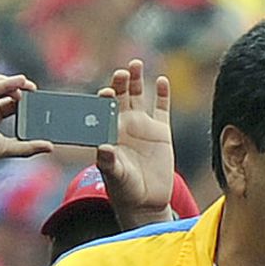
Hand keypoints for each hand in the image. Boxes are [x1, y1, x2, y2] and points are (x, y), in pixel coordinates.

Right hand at [0, 72, 52, 175]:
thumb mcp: (7, 148)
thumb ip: (28, 147)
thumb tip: (49, 146)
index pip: (8, 105)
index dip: (23, 102)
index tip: (39, 104)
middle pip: (2, 93)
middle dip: (20, 90)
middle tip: (36, 92)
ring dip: (12, 83)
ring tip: (29, 87)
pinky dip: (6, 82)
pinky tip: (21, 81)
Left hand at [95, 59, 174, 229]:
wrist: (146, 201)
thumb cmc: (125, 189)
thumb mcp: (115, 177)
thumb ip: (109, 162)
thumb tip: (104, 148)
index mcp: (108, 131)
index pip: (102, 109)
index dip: (103, 99)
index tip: (106, 94)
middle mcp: (123, 124)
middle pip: (120, 96)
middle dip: (119, 83)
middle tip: (121, 73)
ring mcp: (143, 126)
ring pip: (138, 96)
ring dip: (135, 80)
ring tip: (134, 65)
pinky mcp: (161, 132)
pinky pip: (161, 109)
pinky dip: (162, 94)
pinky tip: (161, 80)